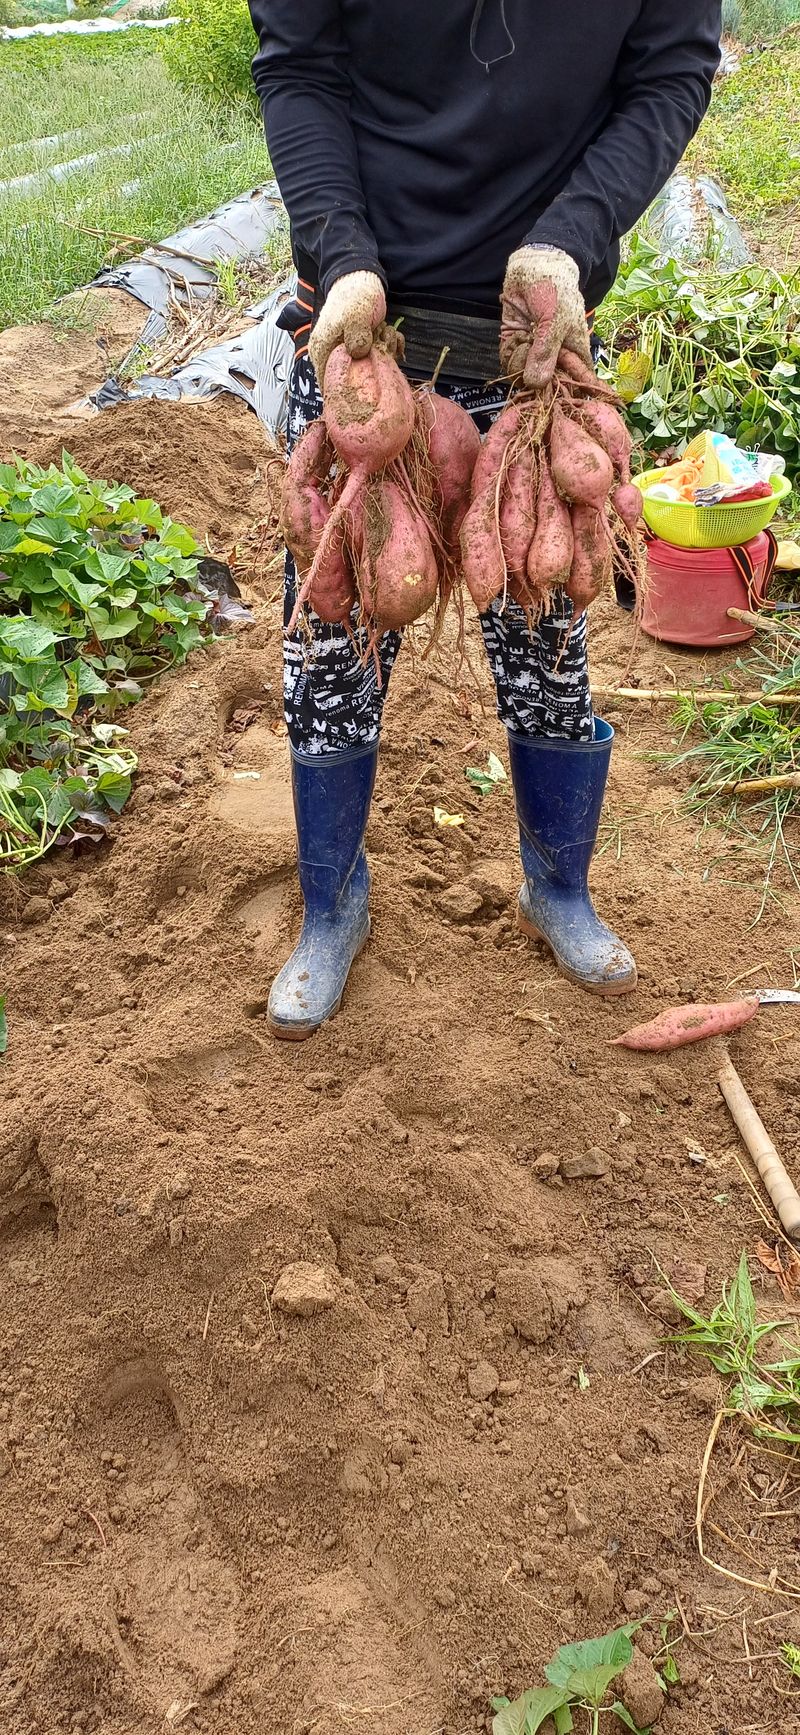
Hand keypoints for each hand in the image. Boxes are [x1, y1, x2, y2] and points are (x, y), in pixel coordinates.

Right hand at [308, 271, 386, 390]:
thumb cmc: (355, 295)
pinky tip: (392, 336)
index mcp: (322, 351)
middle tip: (380, 346)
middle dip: (372, 367)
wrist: (361, 278)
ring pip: (369, 368)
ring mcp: (350, 353)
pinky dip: (389, 348)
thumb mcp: (356, 315)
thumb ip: (356, 336)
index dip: (349, 388)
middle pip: (353, 379)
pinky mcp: (363, 348)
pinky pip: (378, 358)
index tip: (368, 377)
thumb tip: (357, 354)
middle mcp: (333, 356)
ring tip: (384, 333)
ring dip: (384, 354)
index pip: (329, 385)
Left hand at [500, 246, 591, 389]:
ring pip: (524, 376)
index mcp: (574, 352)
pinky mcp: (515, 345)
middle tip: (534, 356)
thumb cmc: (555, 290)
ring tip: (526, 339)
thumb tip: (538, 384)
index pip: (576, 382)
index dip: (567, 390)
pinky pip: (510, 362)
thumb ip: (546, 352)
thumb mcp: (555, 321)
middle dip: (536, 376)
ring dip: (520, 361)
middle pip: (545, 384)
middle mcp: (554, 356)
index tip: (555, 389)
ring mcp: (533, 352)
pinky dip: (510, 353)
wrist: (533, 265)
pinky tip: (516, 338)